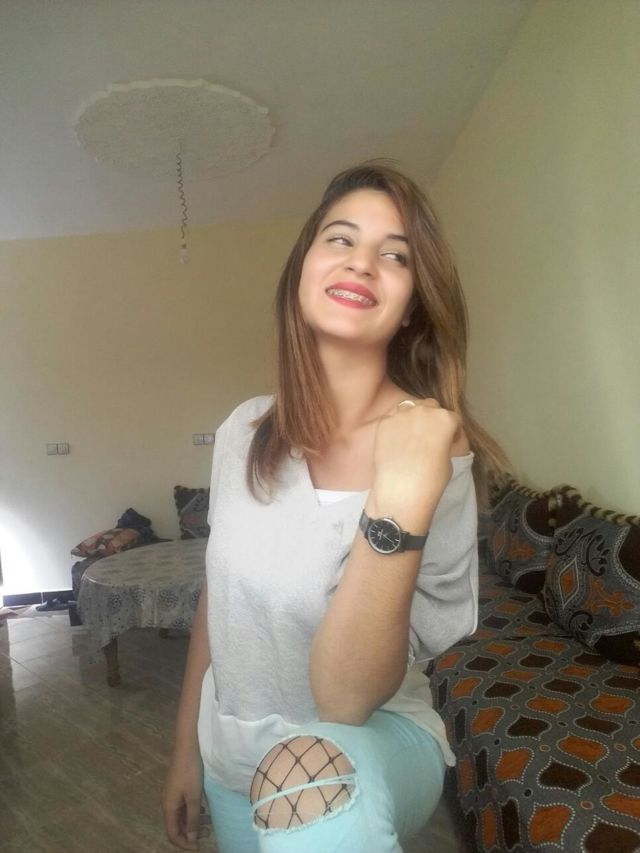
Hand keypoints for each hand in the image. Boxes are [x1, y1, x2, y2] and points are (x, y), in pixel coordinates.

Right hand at [162, 748, 205, 849]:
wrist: (188, 747)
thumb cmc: (190, 772)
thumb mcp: (194, 797)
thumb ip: (192, 818)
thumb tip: (191, 838)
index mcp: (168, 807)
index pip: (173, 834)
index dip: (184, 844)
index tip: (199, 846)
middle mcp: (168, 803)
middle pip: (177, 826)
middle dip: (191, 833)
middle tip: (207, 833)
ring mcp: (172, 795)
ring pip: (182, 816)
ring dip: (194, 822)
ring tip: (209, 823)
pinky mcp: (178, 787)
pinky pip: (184, 806)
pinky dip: (193, 812)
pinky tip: (204, 810)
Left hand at [370, 398, 463, 523]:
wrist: (401, 490)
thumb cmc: (431, 480)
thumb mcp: (448, 459)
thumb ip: (444, 442)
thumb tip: (437, 440)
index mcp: (446, 419)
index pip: (453, 418)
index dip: (453, 431)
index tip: (449, 441)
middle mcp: (424, 410)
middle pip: (431, 406)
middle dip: (433, 418)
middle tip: (429, 436)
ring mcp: (401, 414)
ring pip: (411, 406)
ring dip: (414, 416)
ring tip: (412, 434)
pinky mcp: (384, 422)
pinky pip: (393, 415)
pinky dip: (397, 422)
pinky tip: (397, 437)